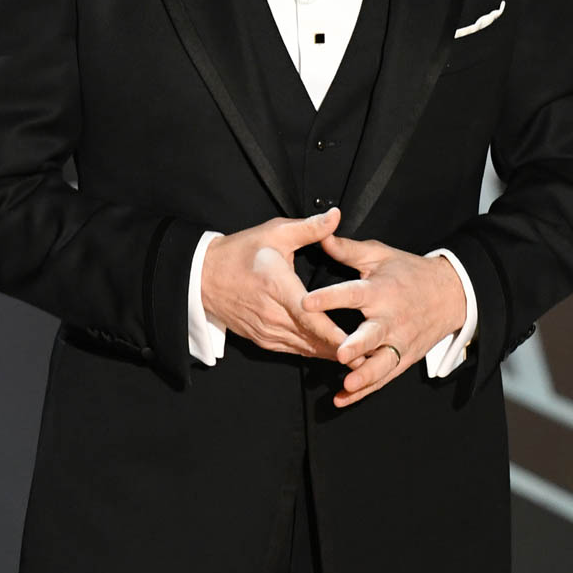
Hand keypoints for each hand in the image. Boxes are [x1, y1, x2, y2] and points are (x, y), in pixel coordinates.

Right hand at [201, 208, 350, 359]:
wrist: (202, 276)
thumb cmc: (241, 251)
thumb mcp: (275, 232)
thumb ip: (310, 227)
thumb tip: (337, 214)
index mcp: (278, 287)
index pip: (311, 316)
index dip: (335, 332)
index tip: (358, 340)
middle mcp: (272, 314)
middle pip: (311, 338)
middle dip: (341, 348)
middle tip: (370, 354)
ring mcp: (265, 331)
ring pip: (303, 349)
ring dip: (328, 354)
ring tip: (357, 358)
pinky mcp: (261, 339)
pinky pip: (291, 351)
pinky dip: (311, 352)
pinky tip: (329, 352)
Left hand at [302, 235, 466, 406]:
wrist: (450, 294)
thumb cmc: (408, 272)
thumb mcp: (380, 254)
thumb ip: (348, 250)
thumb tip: (320, 235)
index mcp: (381, 290)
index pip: (353, 294)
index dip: (330, 297)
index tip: (307, 301)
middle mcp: (390, 318)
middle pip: (373, 334)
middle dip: (357, 345)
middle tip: (340, 353)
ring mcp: (398, 342)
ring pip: (382, 363)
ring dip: (364, 375)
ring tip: (347, 384)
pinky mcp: (403, 358)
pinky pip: (383, 378)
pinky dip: (364, 390)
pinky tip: (343, 398)